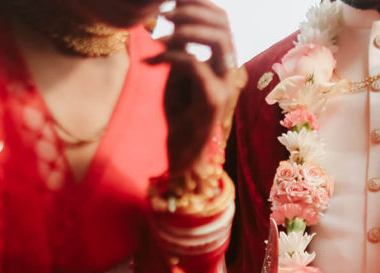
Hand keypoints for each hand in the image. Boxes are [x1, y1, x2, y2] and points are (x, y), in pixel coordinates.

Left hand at [147, 0, 245, 176]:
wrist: (182, 151)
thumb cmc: (180, 112)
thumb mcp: (177, 71)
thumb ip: (180, 46)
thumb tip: (174, 15)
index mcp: (223, 61)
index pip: (221, 20)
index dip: (200, 3)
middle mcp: (229, 71)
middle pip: (223, 23)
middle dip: (192, 10)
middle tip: (163, 13)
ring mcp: (225, 85)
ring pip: (219, 39)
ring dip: (187, 28)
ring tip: (161, 34)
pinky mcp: (213, 100)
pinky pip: (196, 65)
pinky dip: (171, 57)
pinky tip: (150, 60)